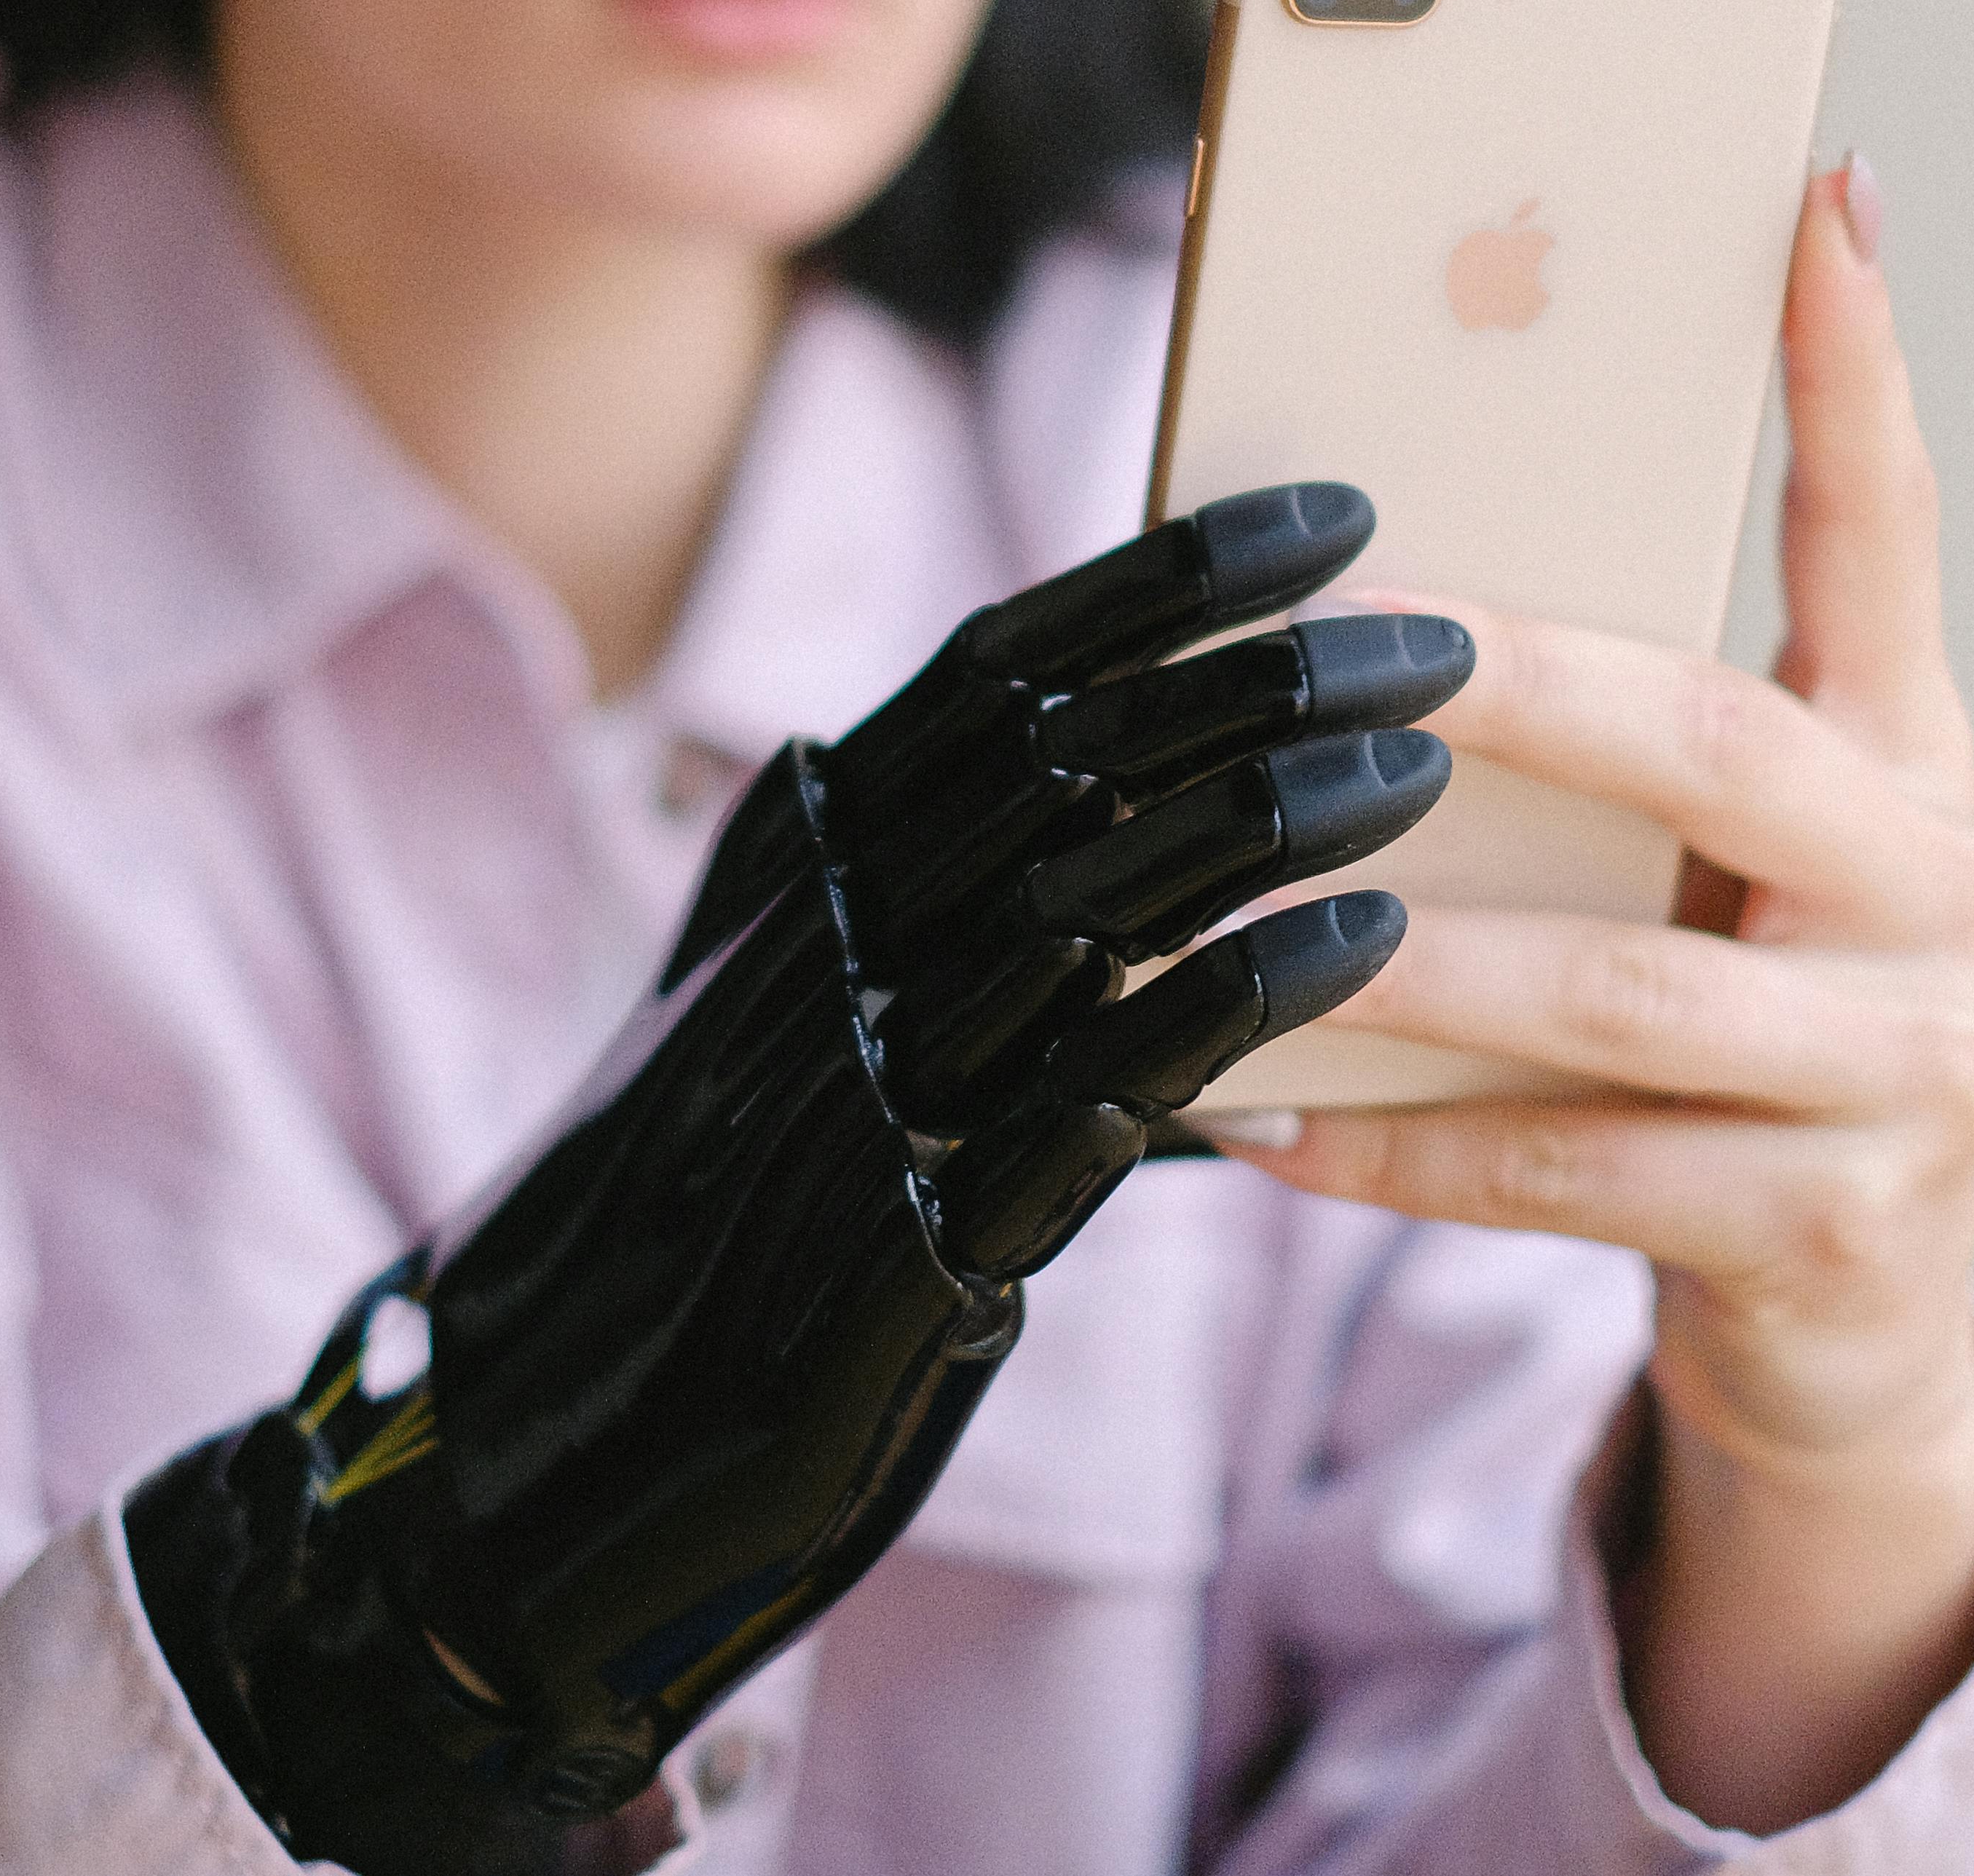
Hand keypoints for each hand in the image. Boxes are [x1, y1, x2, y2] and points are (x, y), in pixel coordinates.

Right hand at [127, 486, 1469, 1875]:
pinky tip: (1356, 957)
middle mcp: (816, 950)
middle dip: (1256, 681)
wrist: (538, 1458)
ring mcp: (851, 1090)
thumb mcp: (771, 1003)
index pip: (995, 673)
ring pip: (1082, 904)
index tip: (1330, 515)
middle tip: (1435, 636)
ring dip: (1266, 822)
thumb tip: (1085, 751)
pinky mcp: (900, 1246)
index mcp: (791, 867)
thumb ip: (903, 881)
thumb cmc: (694, 1215)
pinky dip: (1227, 1017)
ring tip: (1419, 770)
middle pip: (1060, 762)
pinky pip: (1089, 1103)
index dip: (1166, 583)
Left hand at [1226, 160, 1973, 1832]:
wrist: (1849, 1320)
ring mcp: (1919, 1067)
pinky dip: (1401, 1141)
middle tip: (1334, 644)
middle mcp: (1949, 890)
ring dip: (1404, 951)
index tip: (1811, 199)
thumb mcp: (1704, 863)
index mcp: (1909, 759)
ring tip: (1231, 918)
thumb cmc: (1727, 1033)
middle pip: (1716, 749)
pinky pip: (1578, 1165)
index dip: (1855, 369)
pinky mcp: (1841, 1230)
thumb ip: (1604, 741)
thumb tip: (1366, 591)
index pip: (1889, 531)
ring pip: (1624, 984)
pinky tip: (1259, 1117)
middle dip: (1511, 687)